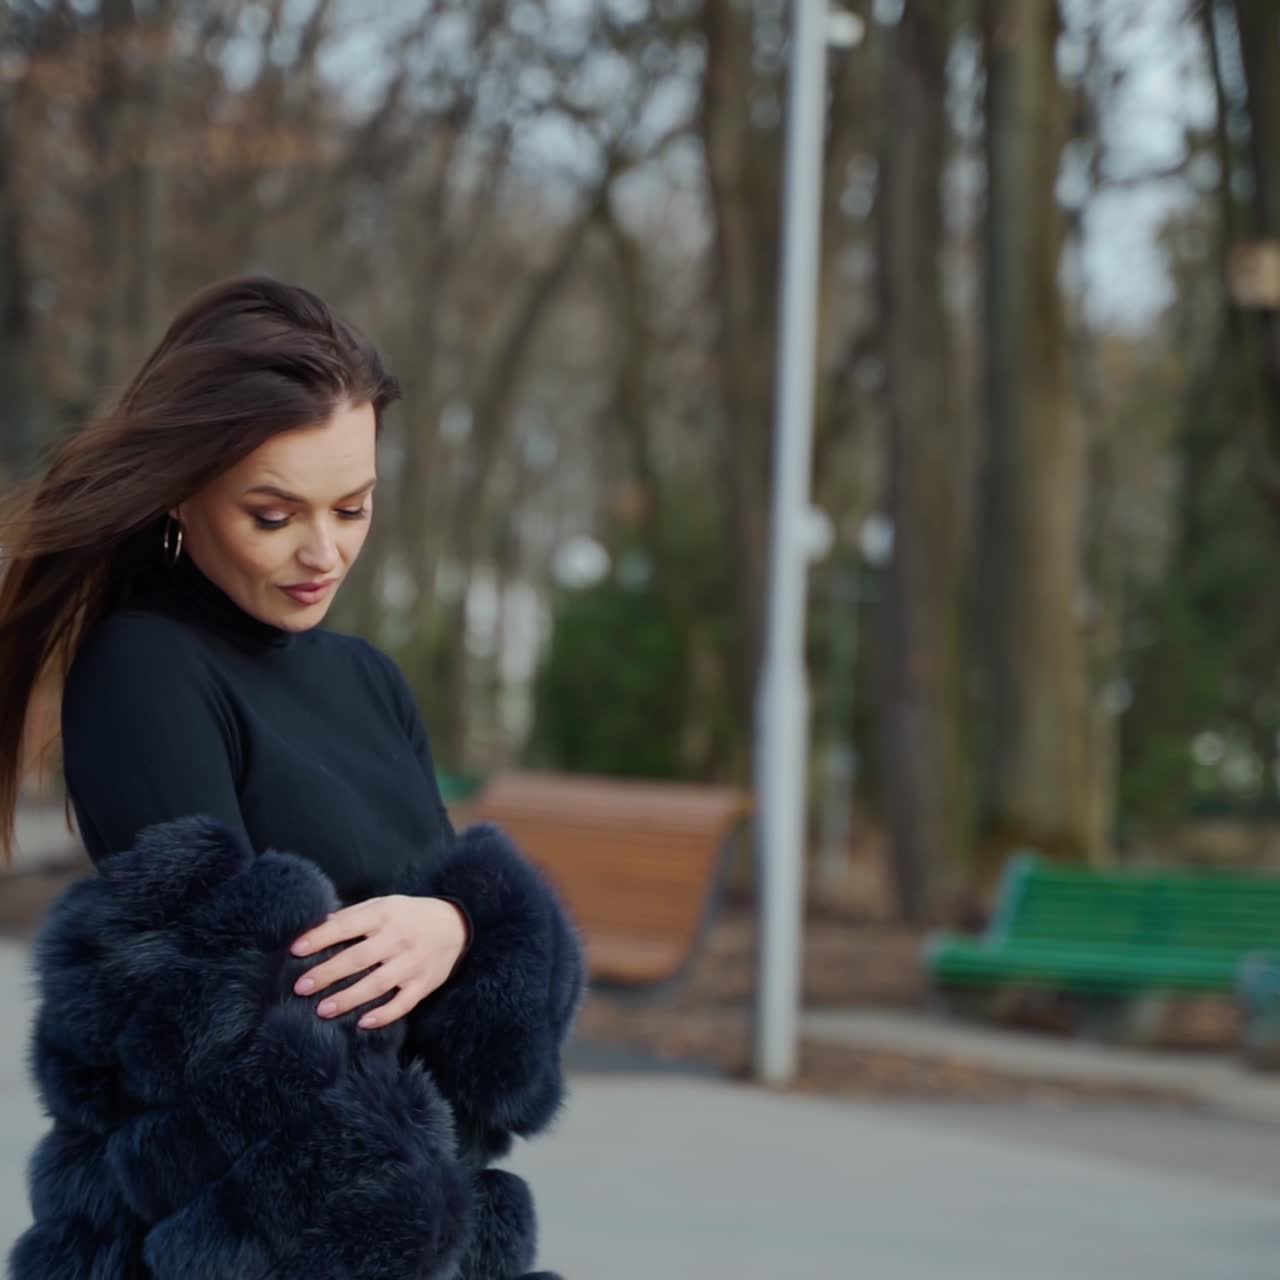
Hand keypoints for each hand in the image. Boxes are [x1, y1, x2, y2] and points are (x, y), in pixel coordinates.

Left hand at [289, 895, 469, 1028]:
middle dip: (327, 973)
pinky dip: (384, 1014)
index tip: (296, 950)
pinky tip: (363, 1023)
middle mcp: (399, 938)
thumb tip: (322, 925)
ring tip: (322, 1010)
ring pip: (377, 984)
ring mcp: (413, 963)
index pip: (347, 925)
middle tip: (300, 987)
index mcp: (385, 914)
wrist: (456, 925)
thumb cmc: (410, 915)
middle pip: (358, 958)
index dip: (320, 938)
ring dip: (349, 998)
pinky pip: (403, 1003)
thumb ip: (355, 914)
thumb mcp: (385, 904)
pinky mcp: (424, 983)